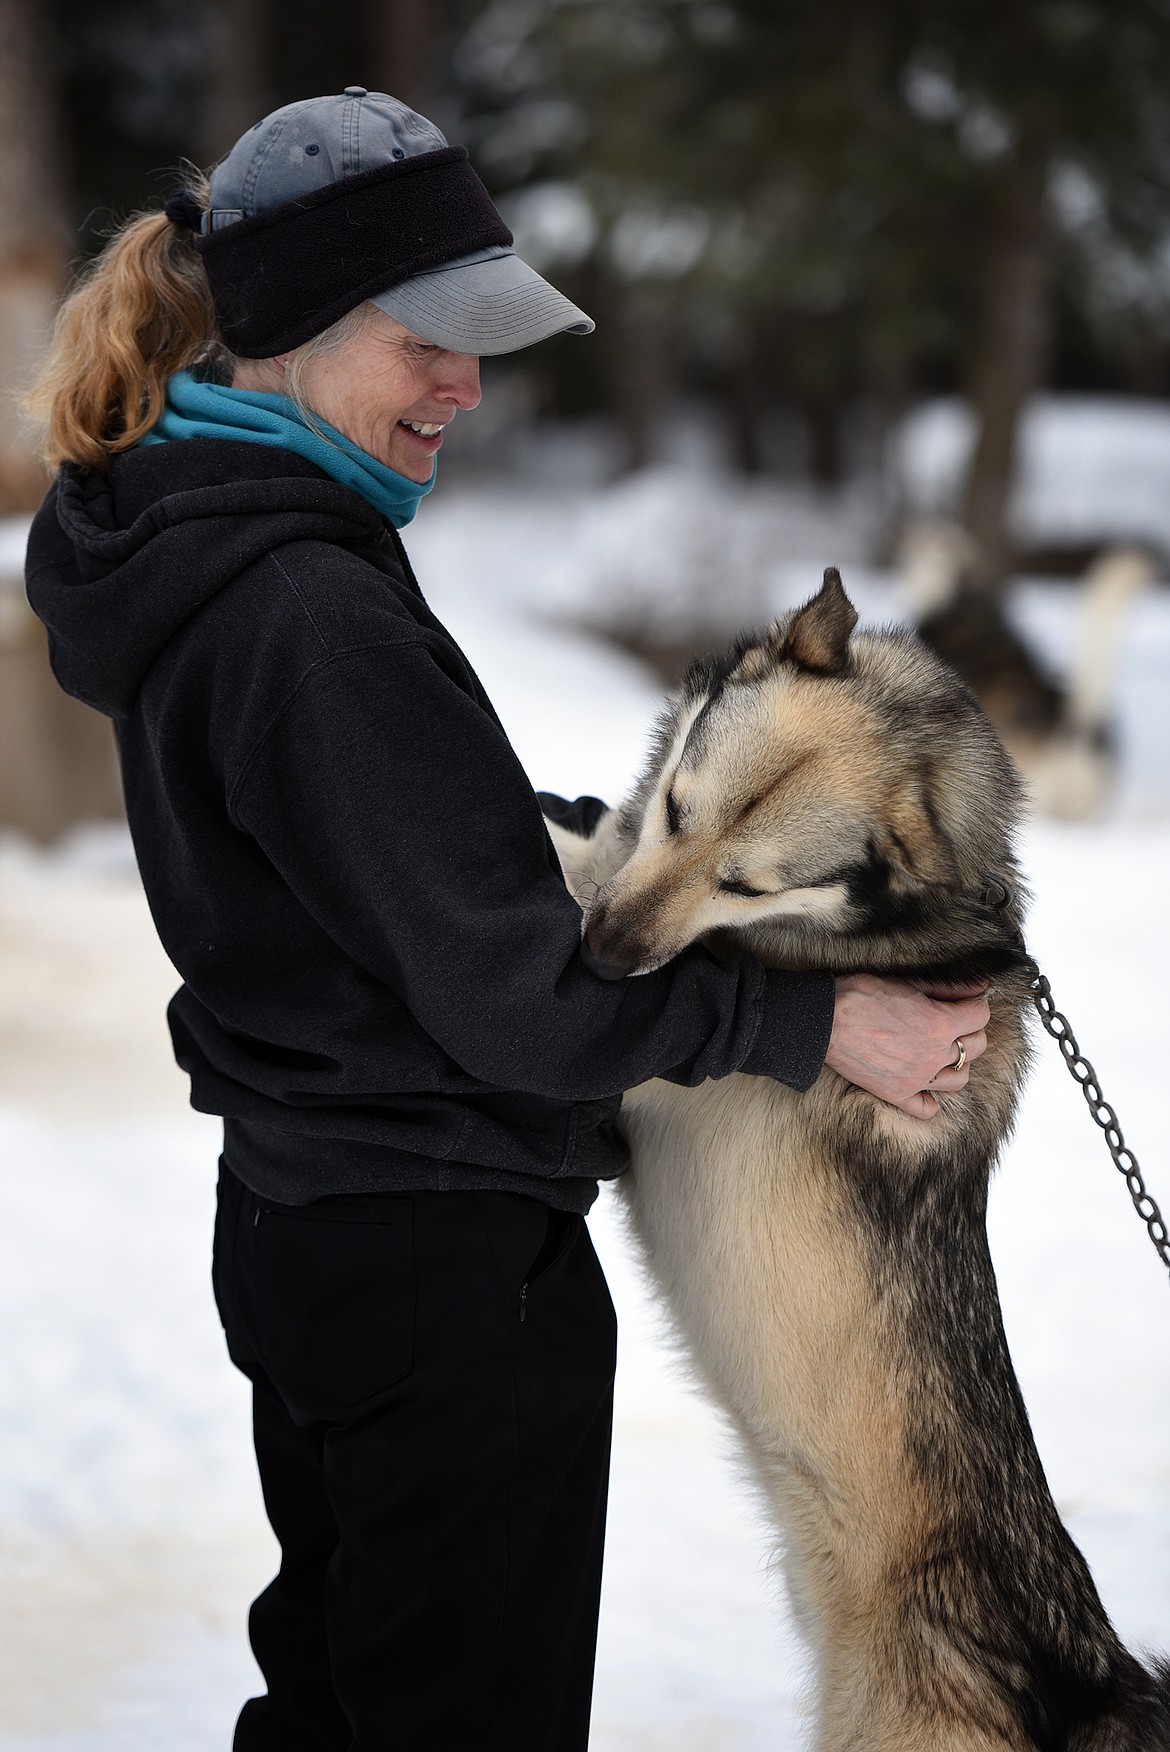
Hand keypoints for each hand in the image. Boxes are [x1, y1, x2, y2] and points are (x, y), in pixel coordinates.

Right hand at [824, 974, 990, 1119]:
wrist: (824, 1021)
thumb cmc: (861, 996)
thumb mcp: (907, 983)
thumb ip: (946, 987)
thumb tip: (979, 986)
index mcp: (940, 1024)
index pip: (981, 1016)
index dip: (975, 1005)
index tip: (966, 1002)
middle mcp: (934, 1055)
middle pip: (976, 1047)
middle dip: (971, 1031)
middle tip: (954, 1023)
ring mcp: (917, 1079)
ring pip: (959, 1080)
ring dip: (957, 1064)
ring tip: (942, 1052)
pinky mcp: (897, 1094)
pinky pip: (926, 1109)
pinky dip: (931, 1101)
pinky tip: (924, 1084)